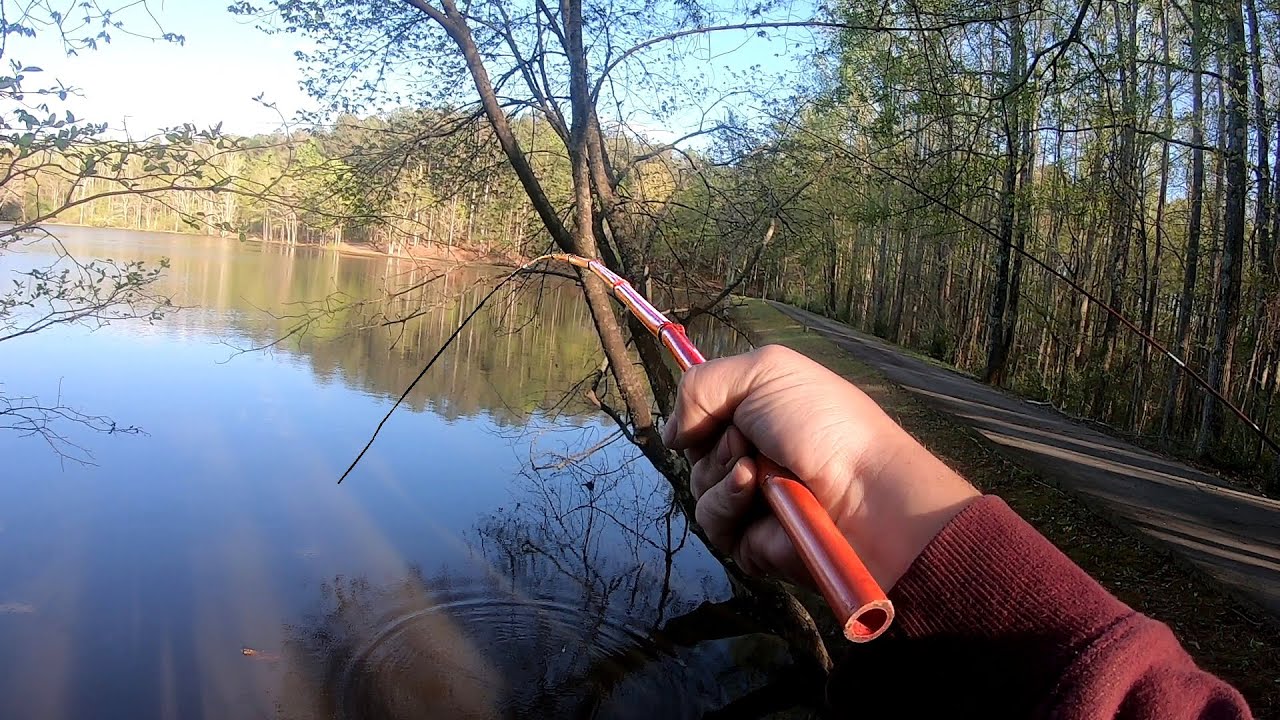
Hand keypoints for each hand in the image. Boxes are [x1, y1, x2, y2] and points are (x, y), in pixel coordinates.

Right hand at [662, 345, 978, 589]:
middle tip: (748, 440)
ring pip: (696, 487)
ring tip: (758, 471)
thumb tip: (670, 435)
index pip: (702, 412)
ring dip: (720, 474)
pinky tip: (755, 494)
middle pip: (693, 451)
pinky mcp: (748, 541)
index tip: (707, 412)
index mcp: (760, 414)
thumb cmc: (823, 423)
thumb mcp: (763, 372)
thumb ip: (700, 386)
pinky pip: (710, 523)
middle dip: (713, 443)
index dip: (698, 412)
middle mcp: (753, 455)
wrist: (863, 491)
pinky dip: (727, 504)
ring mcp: (750, 501)